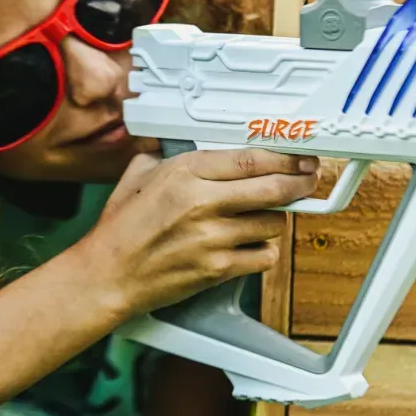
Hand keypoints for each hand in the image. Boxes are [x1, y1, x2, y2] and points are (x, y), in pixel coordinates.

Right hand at [84, 148, 319, 318]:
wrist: (107, 275)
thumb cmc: (121, 227)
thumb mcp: (139, 174)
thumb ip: (169, 154)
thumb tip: (187, 141)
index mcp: (185, 174)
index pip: (250, 159)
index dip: (285, 158)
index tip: (301, 157)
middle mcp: (202, 203)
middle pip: (272, 189)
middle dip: (299, 183)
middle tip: (308, 180)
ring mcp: (212, 238)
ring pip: (272, 223)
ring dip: (275, 218)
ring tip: (264, 215)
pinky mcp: (217, 269)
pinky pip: (262, 256)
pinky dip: (264, 250)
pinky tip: (251, 245)